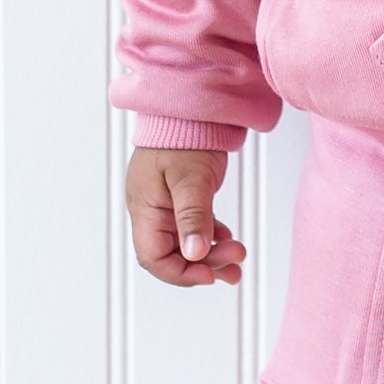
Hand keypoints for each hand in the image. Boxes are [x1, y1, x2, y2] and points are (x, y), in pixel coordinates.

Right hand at [127, 146, 248, 286]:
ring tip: (237, 259)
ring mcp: (166, 205)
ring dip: (210, 256)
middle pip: (171, 255)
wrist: (192, 108)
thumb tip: (194, 254)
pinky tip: (228, 240)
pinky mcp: (181, 199)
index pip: (153, 258)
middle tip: (235, 260)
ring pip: (184, 244)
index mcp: (145, 208)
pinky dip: (211, 238)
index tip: (209, 275)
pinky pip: (193, 228)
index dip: (180, 272)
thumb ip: (192, 216)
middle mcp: (152, 211)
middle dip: (203, 264)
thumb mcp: (190, 178)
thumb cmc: (183, 135)